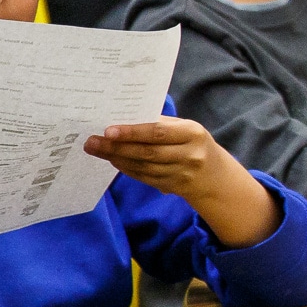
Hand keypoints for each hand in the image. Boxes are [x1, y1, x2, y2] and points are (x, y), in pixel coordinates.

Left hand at [89, 119, 278, 245]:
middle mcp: (189, 155)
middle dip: (116, 147)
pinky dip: (125, 168)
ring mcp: (180, 174)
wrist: (214, 176)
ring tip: (96, 149)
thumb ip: (159, 123)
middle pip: (147, 152)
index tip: (108, 130)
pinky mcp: (171, 187)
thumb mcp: (185, 128)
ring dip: (116, 158)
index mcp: (192, 133)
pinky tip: (112, 160)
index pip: (158, 132)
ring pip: (142, 167)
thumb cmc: (193, 143)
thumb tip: (123, 118)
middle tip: (92, 141)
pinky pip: (143, 177)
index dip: (132, 132)